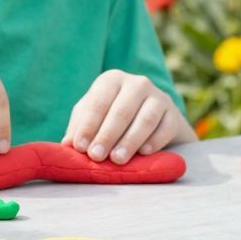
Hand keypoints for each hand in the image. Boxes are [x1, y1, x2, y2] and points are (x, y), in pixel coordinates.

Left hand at [64, 70, 187, 163]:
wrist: (151, 122)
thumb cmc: (112, 118)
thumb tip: (67, 146)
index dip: (88, 125)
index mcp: (112, 80)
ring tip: (118, 159)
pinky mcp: (173, 114)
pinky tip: (144, 153)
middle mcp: (137, 83)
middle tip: (96, 156)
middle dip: (107, 135)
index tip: (80, 147)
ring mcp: (158, 97)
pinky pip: (165, 127)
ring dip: (130, 140)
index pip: (98, 102)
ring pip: (145, 118)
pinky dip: (155, 140)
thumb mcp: (93, 119)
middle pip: (121, 110)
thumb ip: (79, 129)